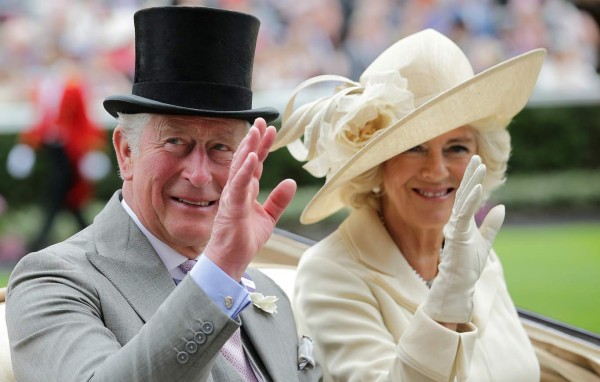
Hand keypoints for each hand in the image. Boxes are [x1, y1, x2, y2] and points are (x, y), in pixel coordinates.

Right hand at [204, 118, 296, 280]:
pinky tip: (251, 157)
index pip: (255, 163)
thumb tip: (291, 182)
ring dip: (247, 149)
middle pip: (246, 159)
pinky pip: (238, 186)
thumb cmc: (244, 240)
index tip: (270, 129)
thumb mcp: (268, 218)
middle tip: (262, 121)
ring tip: (255, 131)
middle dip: (254, 140)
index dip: (262, 146)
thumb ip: (279, 200)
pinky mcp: (231, 207)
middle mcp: (238, 190)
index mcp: (246, 191)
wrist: (231, 260)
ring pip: (239, 168)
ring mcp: (233, 197)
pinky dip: (245, 171)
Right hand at [423, 155, 504, 323]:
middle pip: (464, 193)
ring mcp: (454, 227)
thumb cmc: (467, 266)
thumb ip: (491, 225)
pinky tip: (478, 188)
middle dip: (470, 175)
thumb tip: (501, 207)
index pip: (467, 196)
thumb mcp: (485, 242)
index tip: (477, 163)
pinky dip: (470, 200)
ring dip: (471, 182)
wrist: (458, 285)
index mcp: (461, 222)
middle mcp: (455, 221)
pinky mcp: (456, 235)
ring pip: (463, 199)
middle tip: (476, 157)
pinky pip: (463, 214)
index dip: (472, 179)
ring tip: (478, 166)